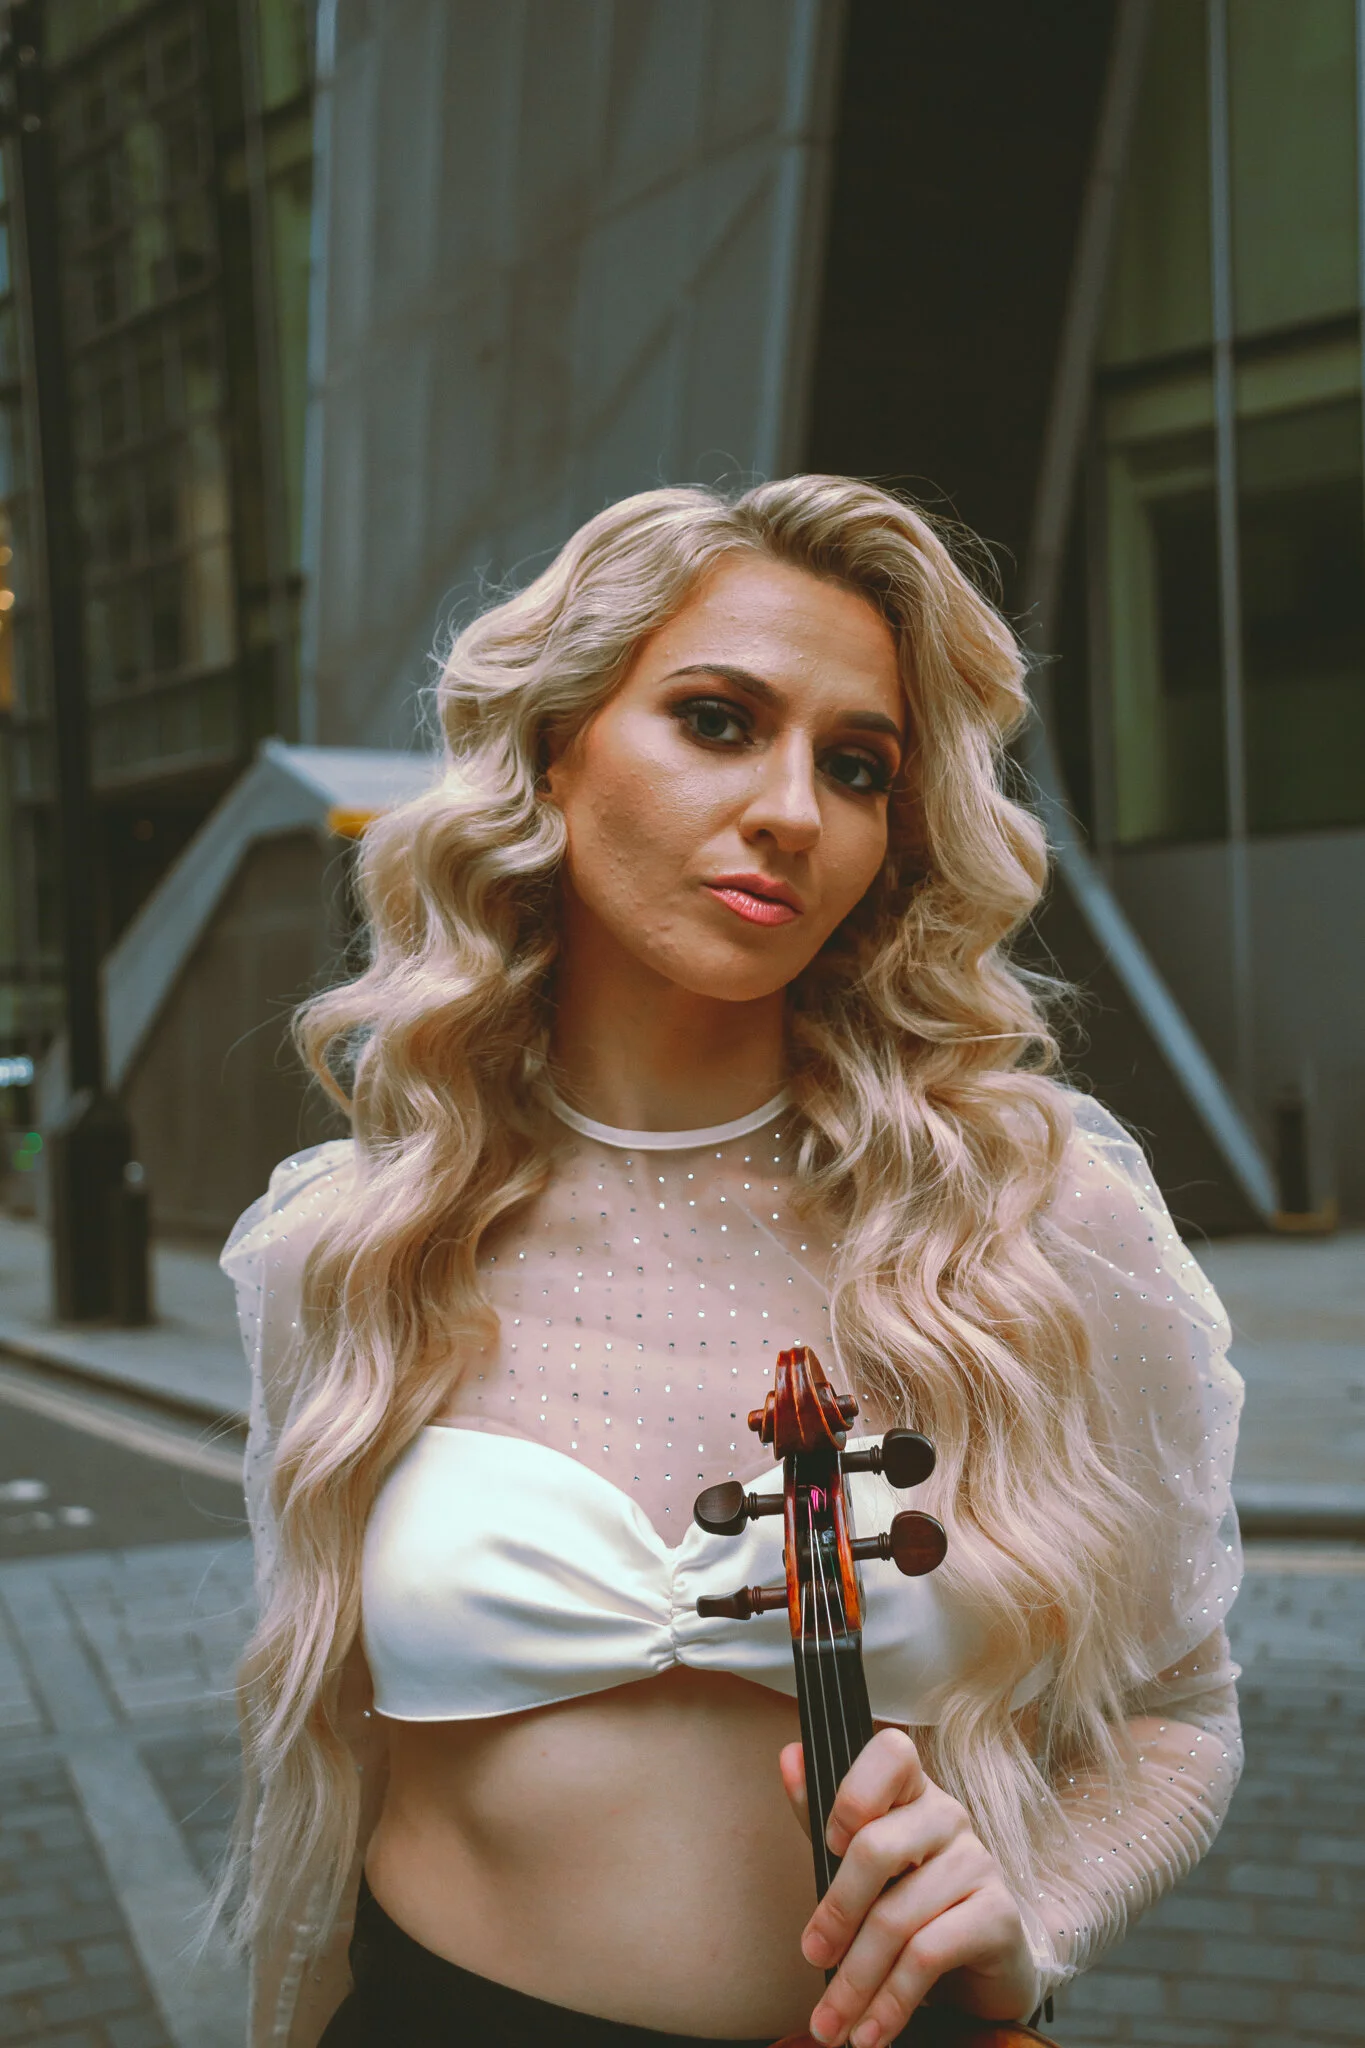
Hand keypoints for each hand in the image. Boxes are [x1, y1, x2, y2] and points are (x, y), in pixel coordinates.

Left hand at [779, 1730, 1038, 2047]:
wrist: (983, 1962)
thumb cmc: (911, 1899)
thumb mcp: (862, 1861)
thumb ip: (822, 1813)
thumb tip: (789, 1758)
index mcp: (912, 1791)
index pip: (891, 1752)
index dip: (854, 1792)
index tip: (829, 1843)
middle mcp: (948, 1816)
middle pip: (878, 1848)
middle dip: (835, 1913)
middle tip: (811, 1959)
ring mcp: (977, 1863)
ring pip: (897, 1918)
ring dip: (856, 1983)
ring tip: (832, 2025)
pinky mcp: (998, 1916)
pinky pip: (929, 1955)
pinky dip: (892, 2003)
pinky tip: (873, 2032)